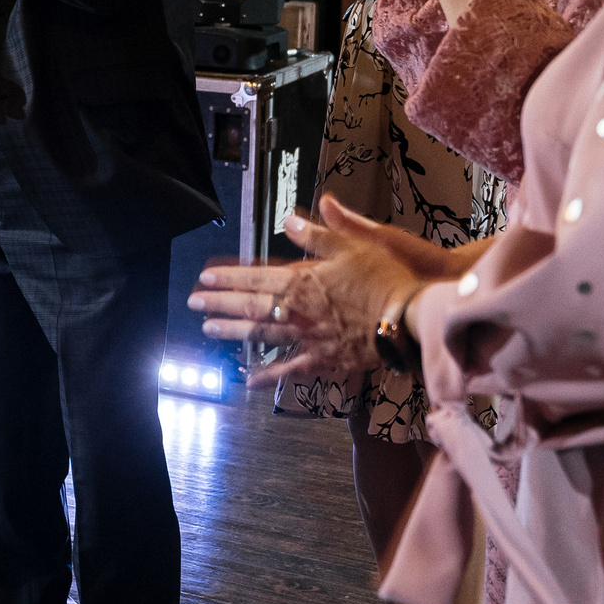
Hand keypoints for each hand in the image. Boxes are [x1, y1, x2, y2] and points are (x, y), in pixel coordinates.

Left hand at [186, 195, 448, 384]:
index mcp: (302, 280)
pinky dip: (268, 376)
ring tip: (208, 331)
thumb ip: (317, 234)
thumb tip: (287, 221)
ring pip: (262, 336)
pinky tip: (248, 382)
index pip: (255, 277)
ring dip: (233, 333)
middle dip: (220, 304)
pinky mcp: (324, 360)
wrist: (410, 319)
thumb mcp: (353, 245)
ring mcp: (308, 338)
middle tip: (193, 304)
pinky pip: (290, 370)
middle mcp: (298, 311)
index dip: (228, 277)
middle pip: (250, 306)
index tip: (204, 278)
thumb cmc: (384, 278)